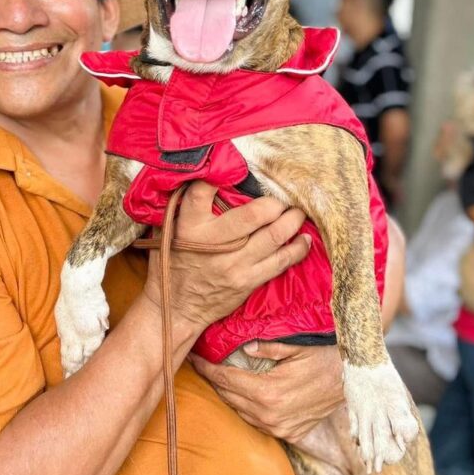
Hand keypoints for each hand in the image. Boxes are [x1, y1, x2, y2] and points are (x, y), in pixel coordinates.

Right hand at [144, 182, 310, 333]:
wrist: (175, 308)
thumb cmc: (173, 264)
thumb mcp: (168, 232)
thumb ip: (186, 207)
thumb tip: (206, 176)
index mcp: (190, 226)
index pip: (202, 192)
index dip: (218, 175)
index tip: (233, 166)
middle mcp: (214, 243)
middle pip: (254, 214)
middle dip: (274, 202)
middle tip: (283, 196)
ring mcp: (234, 264)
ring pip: (274, 236)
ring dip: (292, 221)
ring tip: (299, 212)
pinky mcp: (248, 281)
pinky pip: (280, 262)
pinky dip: (297, 249)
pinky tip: (305, 239)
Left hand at [190, 341, 343, 441]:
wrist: (355, 383)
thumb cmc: (326, 358)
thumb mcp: (296, 346)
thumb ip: (266, 347)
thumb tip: (243, 347)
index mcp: (267, 392)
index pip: (225, 379)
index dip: (206, 367)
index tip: (193, 357)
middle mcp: (269, 415)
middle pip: (228, 396)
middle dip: (213, 379)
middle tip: (202, 363)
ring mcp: (279, 428)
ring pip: (240, 411)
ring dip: (228, 394)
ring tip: (219, 377)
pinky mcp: (289, 433)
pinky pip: (257, 421)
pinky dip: (246, 407)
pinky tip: (243, 394)